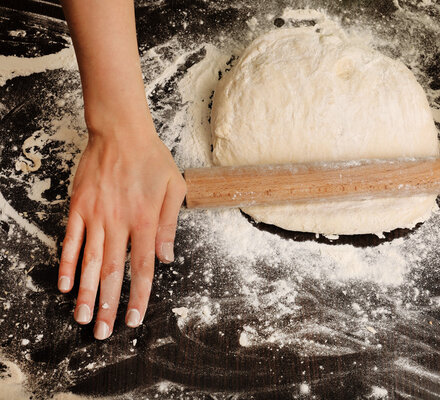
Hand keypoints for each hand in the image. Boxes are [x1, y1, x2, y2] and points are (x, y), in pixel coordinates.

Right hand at [57, 117, 186, 339]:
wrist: (120, 131)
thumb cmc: (152, 159)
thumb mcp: (175, 187)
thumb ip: (171, 224)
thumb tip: (167, 258)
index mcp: (146, 221)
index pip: (143, 267)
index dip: (139, 296)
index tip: (133, 319)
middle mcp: (119, 222)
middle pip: (114, 272)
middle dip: (108, 305)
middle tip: (103, 332)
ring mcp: (96, 215)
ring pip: (90, 262)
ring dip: (86, 293)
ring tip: (83, 318)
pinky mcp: (78, 207)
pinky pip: (71, 241)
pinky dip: (68, 264)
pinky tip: (66, 285)